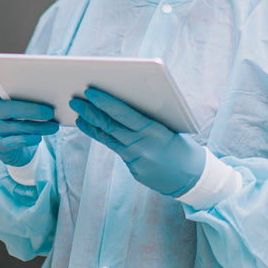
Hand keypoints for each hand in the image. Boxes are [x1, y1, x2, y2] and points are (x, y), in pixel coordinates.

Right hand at [0, 66, 58, 166]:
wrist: (21, 153)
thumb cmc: (26, 124)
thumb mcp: (27, 110)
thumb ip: (32, 100)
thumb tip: (52, 94)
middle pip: (5, 108)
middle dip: (30, 109)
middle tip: (50, 111)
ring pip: (13, 126)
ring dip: (36, 126)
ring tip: (54, 126)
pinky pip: (13, 142)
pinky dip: (27, 139)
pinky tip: (38, 138)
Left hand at [70, 88, 205, 196]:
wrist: (193, 176)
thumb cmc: (182, 143)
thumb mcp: (168, 126)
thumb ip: (146, 118)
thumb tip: (119, 104)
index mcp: (154, 130)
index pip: (123, 113)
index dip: (104, 102)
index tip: (89, 91)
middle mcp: (142, 145)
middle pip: (110, 126)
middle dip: (90, 112)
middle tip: (74, 101)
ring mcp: (137, 160)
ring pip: (109, 139)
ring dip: (91, 125)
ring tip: (78, 115)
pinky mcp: (134, 170)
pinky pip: (117, 150)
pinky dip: (104, 138)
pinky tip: (93, 129)